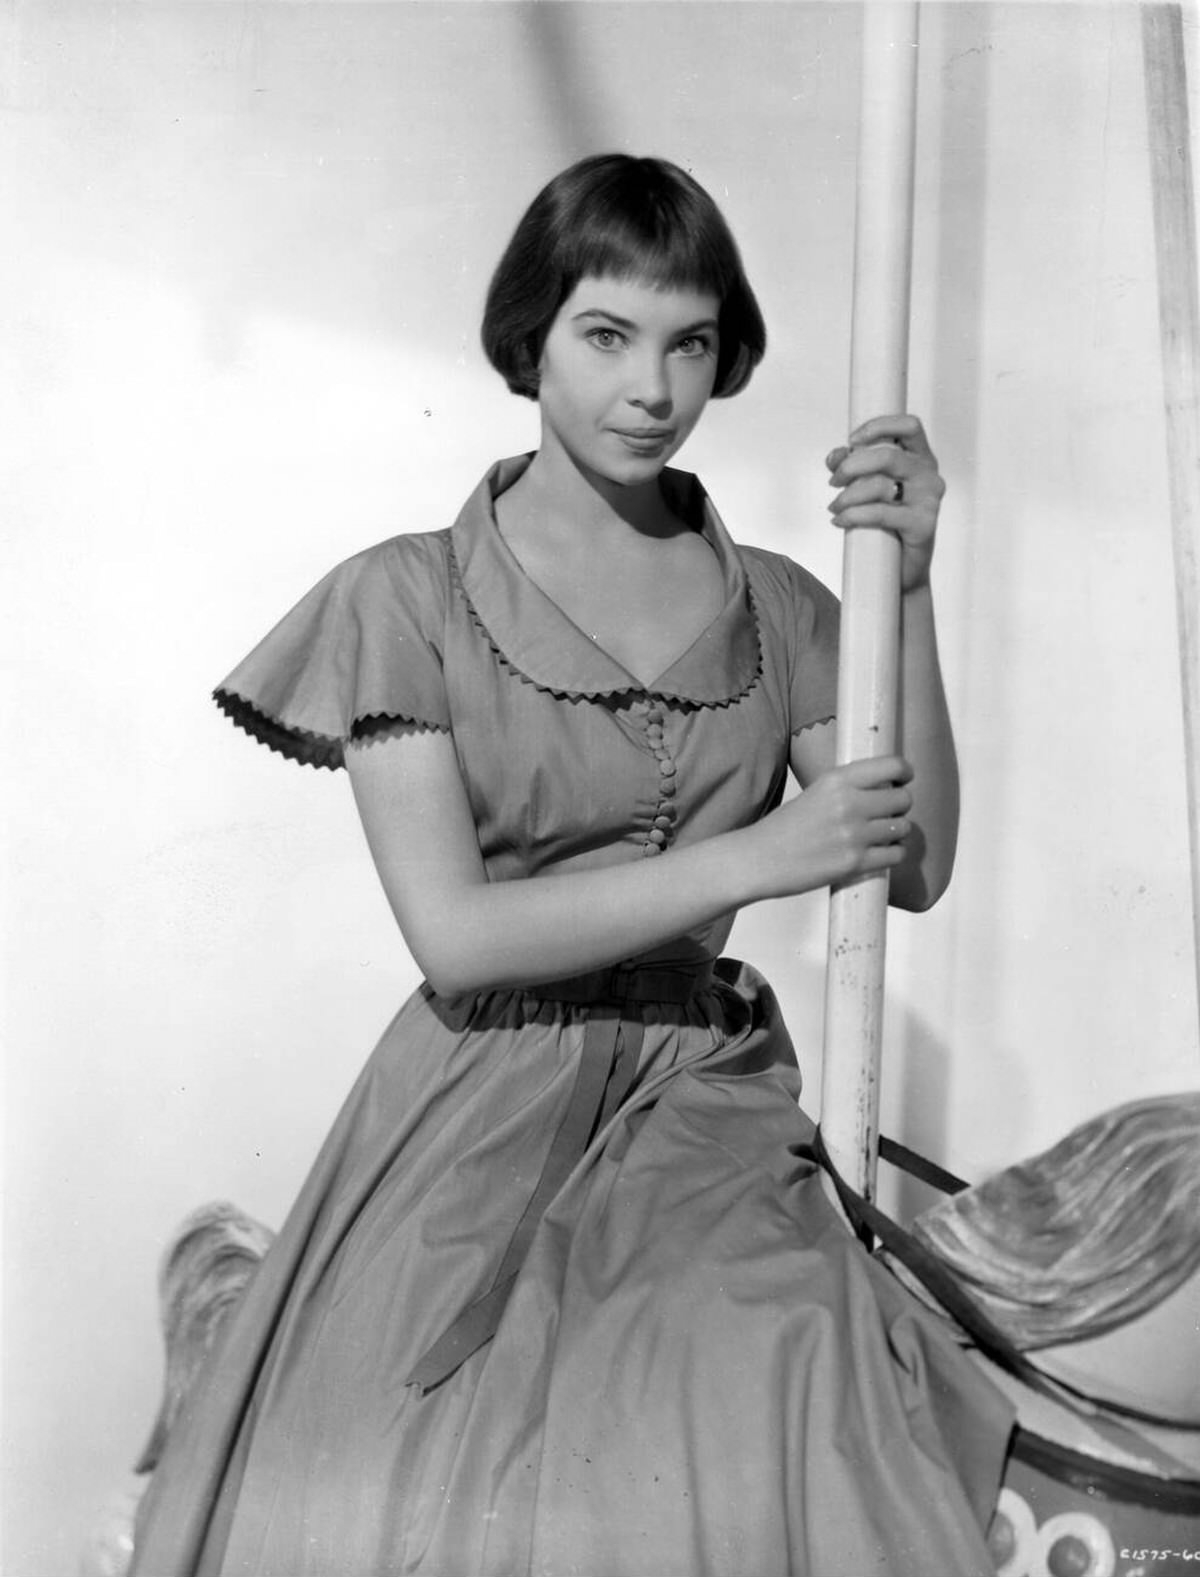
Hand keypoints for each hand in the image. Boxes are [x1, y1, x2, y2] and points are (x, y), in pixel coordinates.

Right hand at [750, 755, 914, 897]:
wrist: (758, 859)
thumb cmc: (784, 828)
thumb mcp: (816, 793)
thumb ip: (849, 788)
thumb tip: (885, 787)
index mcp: (837, 780)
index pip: (892, 765)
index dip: (905, 772)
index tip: (903, 779)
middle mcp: (849, 803)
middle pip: (903, 798)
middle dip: (898, 806)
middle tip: (885, 814)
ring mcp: (854, 834)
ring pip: (903, 827)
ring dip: (895, 832)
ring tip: (879, 836)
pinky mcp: (855, 863)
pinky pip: (896, 854)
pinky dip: (892, 854)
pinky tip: (878, 854)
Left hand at [826, 414, 944, 591]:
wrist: (902, 569)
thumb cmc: (886, 523)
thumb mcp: (868, 488)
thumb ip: (853, 466)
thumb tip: (834, 456)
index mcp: (921, 458)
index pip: (909, 425)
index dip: (879, 426)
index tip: (851, 441)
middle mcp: (929, 475)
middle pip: (887, 456)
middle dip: (852, 466)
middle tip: (834, 480)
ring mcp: (929, 500)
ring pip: (880, 485)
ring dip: (847, 495)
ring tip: (834, 507)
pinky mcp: (923, 525)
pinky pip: (880, 513)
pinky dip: (853, 515)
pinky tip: (839, 521)